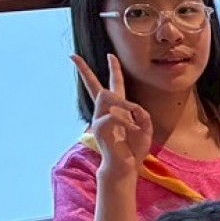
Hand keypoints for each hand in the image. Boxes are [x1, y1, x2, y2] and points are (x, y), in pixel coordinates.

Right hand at [72, 53, 154, 179]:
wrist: (126, 165)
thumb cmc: (135, 148)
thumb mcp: (146, 128)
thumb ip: (143, 115)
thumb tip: (134, 107)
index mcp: (119, 109)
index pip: (114, 85)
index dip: (114, 69)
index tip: (110, 55)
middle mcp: (107, 112)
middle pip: (96, 86)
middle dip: (84, 71)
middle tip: (73, 57)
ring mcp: (101, 119)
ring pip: (105, 97)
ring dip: (124, 103)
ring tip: (135, 115)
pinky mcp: (100, 129)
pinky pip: (111, 116)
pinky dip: (126, 121)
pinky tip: (134, 130)